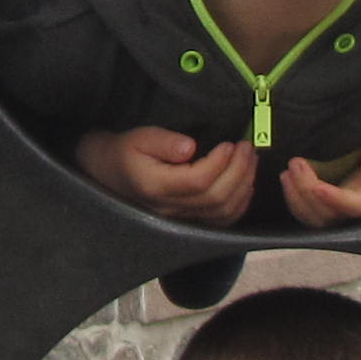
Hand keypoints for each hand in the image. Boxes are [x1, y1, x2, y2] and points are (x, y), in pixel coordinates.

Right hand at [75, 126, 254, 225]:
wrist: (110, 174)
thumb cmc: (126, 152)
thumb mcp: (139, 138)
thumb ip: (164, 142)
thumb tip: (190, 147)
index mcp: (155, 186)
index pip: (197, 181)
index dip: (219, 163)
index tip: (229, 143)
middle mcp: (169, 208)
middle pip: (215, 197)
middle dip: (238, 170)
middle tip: (246, 146)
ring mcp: (181, 219)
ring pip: (222, 211)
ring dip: (243, 185)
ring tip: (250, 160)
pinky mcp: (189, 222)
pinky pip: (221, 221)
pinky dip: (240, 204)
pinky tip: (246, 184)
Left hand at [281, 133, 360, 228]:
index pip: (352, 206)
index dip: (330, 198)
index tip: (310, 178)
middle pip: (329, 217)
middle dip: (306, 193)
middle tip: (295, 164)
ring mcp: (353, 210)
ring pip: (319, 220)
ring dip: (298, 200)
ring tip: (289, 172)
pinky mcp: (343, 204)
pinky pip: (317, 213)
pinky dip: (299, 201)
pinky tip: (291, 180)